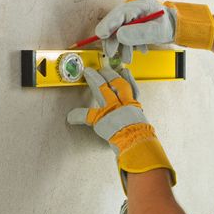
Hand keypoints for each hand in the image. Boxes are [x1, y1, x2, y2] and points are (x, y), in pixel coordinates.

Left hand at [67, 66, 175, 193]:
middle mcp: (125, 104)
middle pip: (118, 84)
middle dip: (110, 75)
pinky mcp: (101, 118)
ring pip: (103, 89)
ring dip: (95, 80)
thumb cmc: (141, 139)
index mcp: (135, 108)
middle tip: (104, 69)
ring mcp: (113, 109)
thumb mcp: (142, 128)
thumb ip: (136, 123)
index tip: (125, 72)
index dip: (129, 79)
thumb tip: (136, 128)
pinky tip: (71, 115)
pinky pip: (86, 114)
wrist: (137, 143)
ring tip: (89, 73)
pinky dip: (77, 115)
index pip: (132, 89)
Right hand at [96, 0, 213, 61]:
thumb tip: (119, 36)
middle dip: (113, 40)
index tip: (100, 35)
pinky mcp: (133, 25)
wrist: (177, 27)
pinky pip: (126, 35)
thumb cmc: (169, 26)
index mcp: (138, 6)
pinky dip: (129, 45)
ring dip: (122, 46)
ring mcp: (132, 17)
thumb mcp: (156, 31)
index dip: (108, 25)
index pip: (118, 14)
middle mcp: (132, 9)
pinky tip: (140, 50)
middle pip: (115, 24)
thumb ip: (138, 33)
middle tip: (112, 53)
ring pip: (119, 31)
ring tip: (128, 58)